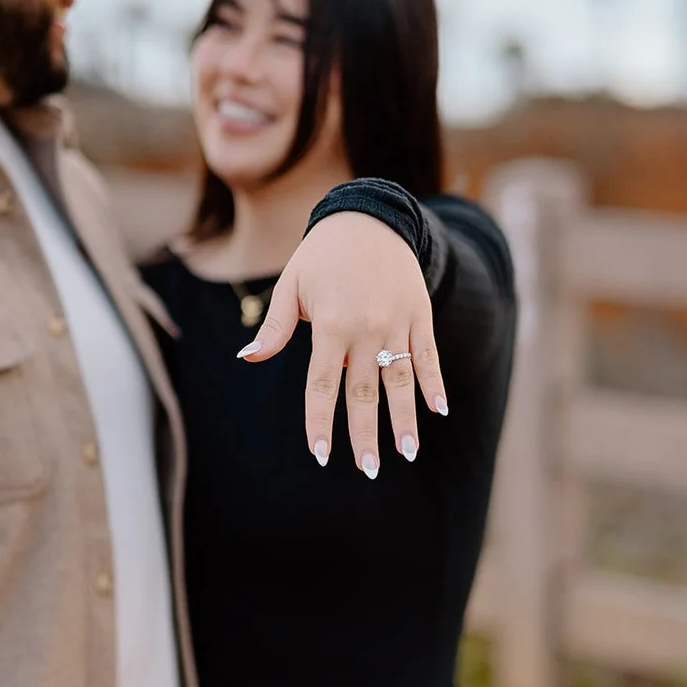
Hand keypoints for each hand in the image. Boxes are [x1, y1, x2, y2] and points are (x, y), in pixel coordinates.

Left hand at [238, 212, 446, 475]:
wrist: (370, 216)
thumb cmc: (322, 255)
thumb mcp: (291, 284)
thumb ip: (274, 326)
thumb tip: (248, 358)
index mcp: (329, 324)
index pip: (322, 385)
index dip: (320, 422)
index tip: (321, 456)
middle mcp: (365, 328)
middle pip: (363, 392)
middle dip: (365, 435)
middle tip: (369, 469)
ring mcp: (397, 323)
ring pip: (401, 380)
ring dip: (405, 419)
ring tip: (407, 453)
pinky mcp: (419, 315)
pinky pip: (428, 355)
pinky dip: (434, 383)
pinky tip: (437, 411)